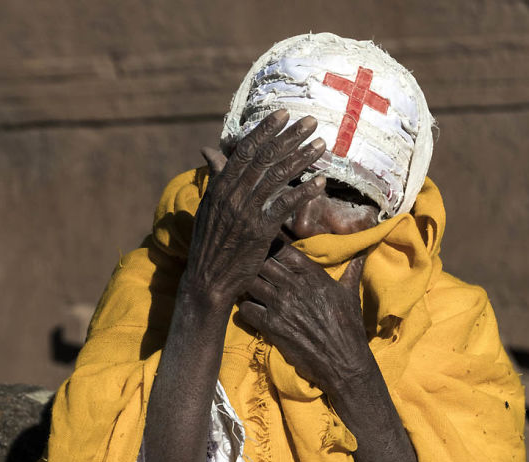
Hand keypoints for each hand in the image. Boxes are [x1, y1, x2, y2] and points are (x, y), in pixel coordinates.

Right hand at [183, 110, 326, 311]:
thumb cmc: (210, 243)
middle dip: (289, 137)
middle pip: (264, 158)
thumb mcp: (208, 206)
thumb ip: (215, 177)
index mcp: (220, 186)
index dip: (265, 130)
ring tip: (321, 145)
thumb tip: (208, 151)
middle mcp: (232, 195)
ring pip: (277, 176)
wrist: (207, 279)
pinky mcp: (259, 231)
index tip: (283, 115)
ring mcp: (245, 212)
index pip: (244, 150)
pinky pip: (284, 206)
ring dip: (301, 158)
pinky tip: (320, 182)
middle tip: (310, 122)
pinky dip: (303, 192)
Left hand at [238, 245, 374, 395]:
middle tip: (253, 273)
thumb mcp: (351, 294)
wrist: (344, 362)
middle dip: (255, 266)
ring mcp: (280, 306)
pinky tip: (252, 312)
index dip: (271, 249)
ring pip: (249, 283)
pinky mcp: (271, 326)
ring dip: (247, 286)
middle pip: (260, 263)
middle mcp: (293, 286)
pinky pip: (245, 309)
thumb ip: (353, 268)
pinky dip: (245, 310)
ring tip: (250, 291)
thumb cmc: (349, 327)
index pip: (281, 249)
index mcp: (312, 275)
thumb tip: (363, 250)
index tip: (268, 254)